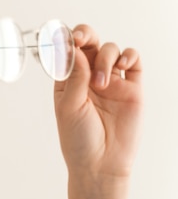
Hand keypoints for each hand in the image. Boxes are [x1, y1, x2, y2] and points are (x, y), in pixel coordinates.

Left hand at [54, 24, 142, 191]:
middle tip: (81, 39)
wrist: (101, 164)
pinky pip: (133, 62)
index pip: (67, 51)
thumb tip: (73, 48)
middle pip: (89, 43)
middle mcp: (89, 77)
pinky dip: (128, 55)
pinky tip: (121, 65)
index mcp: (67, 80)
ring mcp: (111, 81)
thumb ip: (73, 77)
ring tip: (101, 84)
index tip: (65, 37)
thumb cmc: (78, 139)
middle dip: (85, 34)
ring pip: (110, 50)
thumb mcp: (68, 106)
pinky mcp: (132, 88)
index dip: (66, 40)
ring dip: (105, 58)